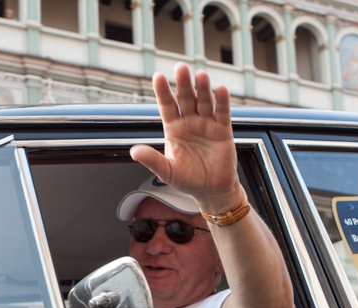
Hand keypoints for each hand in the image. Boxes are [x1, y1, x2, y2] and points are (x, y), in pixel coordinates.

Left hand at [130, 62, 241, 212]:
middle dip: (183, 84)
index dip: (163, 92)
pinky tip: (221, 90)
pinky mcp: (223, 131)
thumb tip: (134, 152)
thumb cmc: (187, 180)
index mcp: (173, 129)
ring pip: (204, 102)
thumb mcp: (166, 172)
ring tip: (201, 76)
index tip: (158, 77)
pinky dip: (222, 102)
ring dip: (203, 89)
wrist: (210, 190)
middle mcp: (189, 122)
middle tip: (181, 68)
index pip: (166, 106)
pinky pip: (222, 114)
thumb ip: (152, 160)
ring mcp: (207, 124)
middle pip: (186, 99)